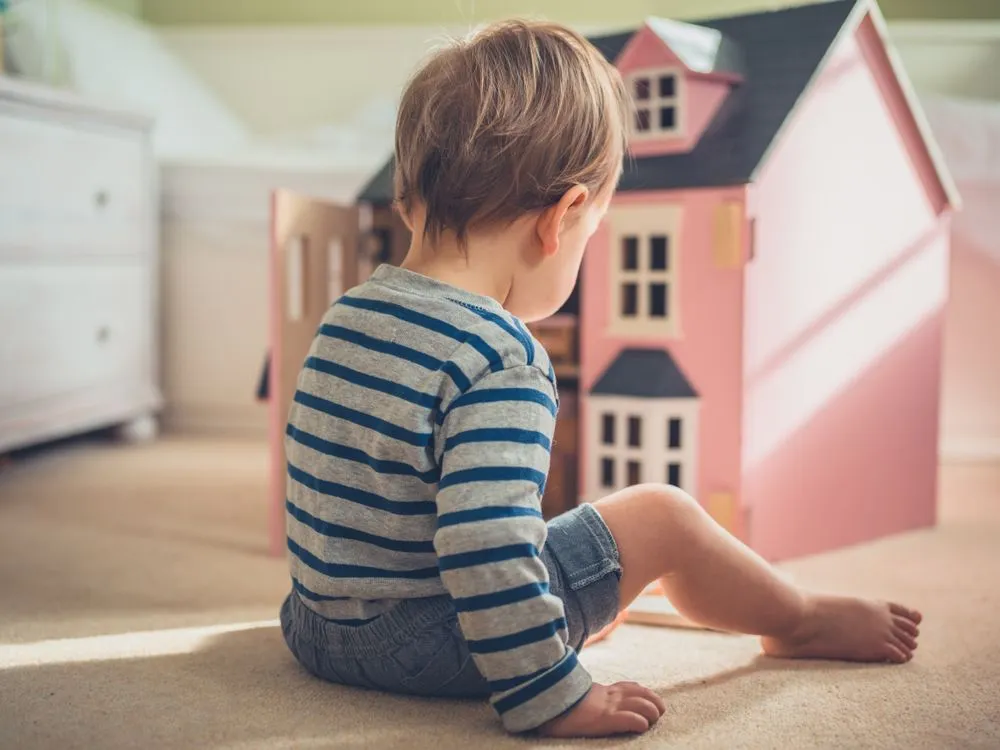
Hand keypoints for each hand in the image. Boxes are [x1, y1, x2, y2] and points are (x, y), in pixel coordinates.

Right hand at [538, 682, 665, 737]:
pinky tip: (641, 727)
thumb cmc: (557, 704)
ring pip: (642, 705)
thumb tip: (587, 701)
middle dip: (656, 703)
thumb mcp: (577, 697)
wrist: (545, 702)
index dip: (645, 694)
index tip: (650, 702)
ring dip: (652, 713)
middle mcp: (609, 696)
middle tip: (658, 714)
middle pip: (643, 693)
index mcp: (603, 691)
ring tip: (652, 721)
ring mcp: (608, 707)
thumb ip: (588, 697)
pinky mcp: (605, 720)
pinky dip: (640, 723)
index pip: (631, 687)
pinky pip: (630, 720)